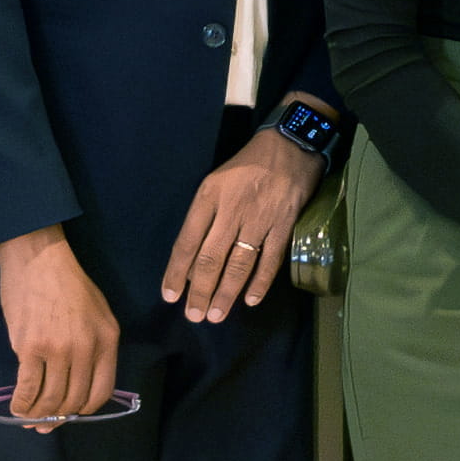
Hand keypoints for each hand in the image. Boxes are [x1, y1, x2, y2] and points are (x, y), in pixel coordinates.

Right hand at [0, 226, 123, 429]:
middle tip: (46, 423)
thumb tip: (80, 380)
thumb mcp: (99, 311)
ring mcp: (58, 349)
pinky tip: (17, 408)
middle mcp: (86, 349)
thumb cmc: (69, 283)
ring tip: (29, 418)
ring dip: (38, 415)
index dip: (85, 409)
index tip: (73, 413)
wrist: (39, 260)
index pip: (101, 391)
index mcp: (107, 340)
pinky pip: (27, 387)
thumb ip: (96, 345)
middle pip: (74, 399)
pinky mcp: (30, 347)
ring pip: (50, 398)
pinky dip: (21, 403)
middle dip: (59, 416)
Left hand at [164, 129, 316, 322]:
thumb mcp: (216, 182)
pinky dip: (259, 283)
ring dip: (226, 293)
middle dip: (200, 291)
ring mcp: (259, 218)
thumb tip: (193, 261)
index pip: (187, 241)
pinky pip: (270, 260)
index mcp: (209, 196)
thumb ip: (205, 218)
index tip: (169, 296)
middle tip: (194, 316)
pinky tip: (250, 301)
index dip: (176, 272)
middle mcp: (231, 209)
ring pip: (239, 264)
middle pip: (211, 258)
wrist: (290, 144)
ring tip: (216, 315)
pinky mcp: (284, 224)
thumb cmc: (248, 164)